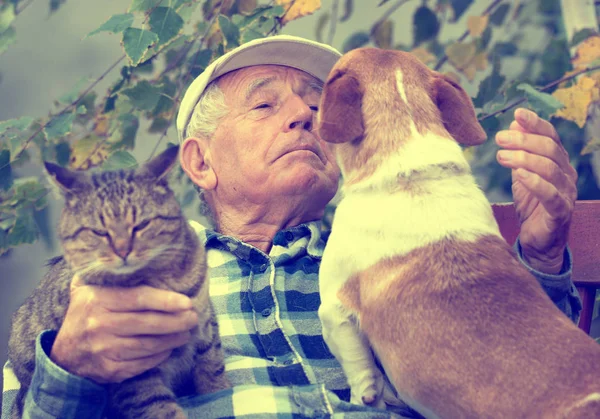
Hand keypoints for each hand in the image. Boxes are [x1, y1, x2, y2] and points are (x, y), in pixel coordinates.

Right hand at [50, 275, 198, 382]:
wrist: (64, 353)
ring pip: (149, 345)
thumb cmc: (86, 313)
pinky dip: (160, 356)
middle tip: (194, 317)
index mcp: (97, 300)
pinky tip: (170, 348)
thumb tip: (141, 255)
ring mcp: (104, 350)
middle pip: (148, 323)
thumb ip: (109, 274)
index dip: (166, 300)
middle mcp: (99, 325)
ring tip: (186, 332)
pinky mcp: (110, 370)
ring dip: (173, 339)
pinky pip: (143, 363)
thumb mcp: (89, 288)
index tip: (187, 302)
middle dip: (177, 321)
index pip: (139, 298)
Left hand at [495, 108, 577, 273]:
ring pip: (550, 169)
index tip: (517, 113)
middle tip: (500, 138)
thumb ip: (520, 149)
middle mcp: (566, 174)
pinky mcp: (560, 212)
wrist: (538, 240)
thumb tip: (515, 121)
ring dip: (524, 159)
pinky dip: (535, 183)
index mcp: (558, 162)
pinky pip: (550, 195)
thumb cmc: (531, 204)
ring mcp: (566, 193)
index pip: (551, 136)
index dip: (535, 123)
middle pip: (550, 149)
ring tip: (501, 156)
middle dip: (524, 140)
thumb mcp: (522, 172)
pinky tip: (518, 175)